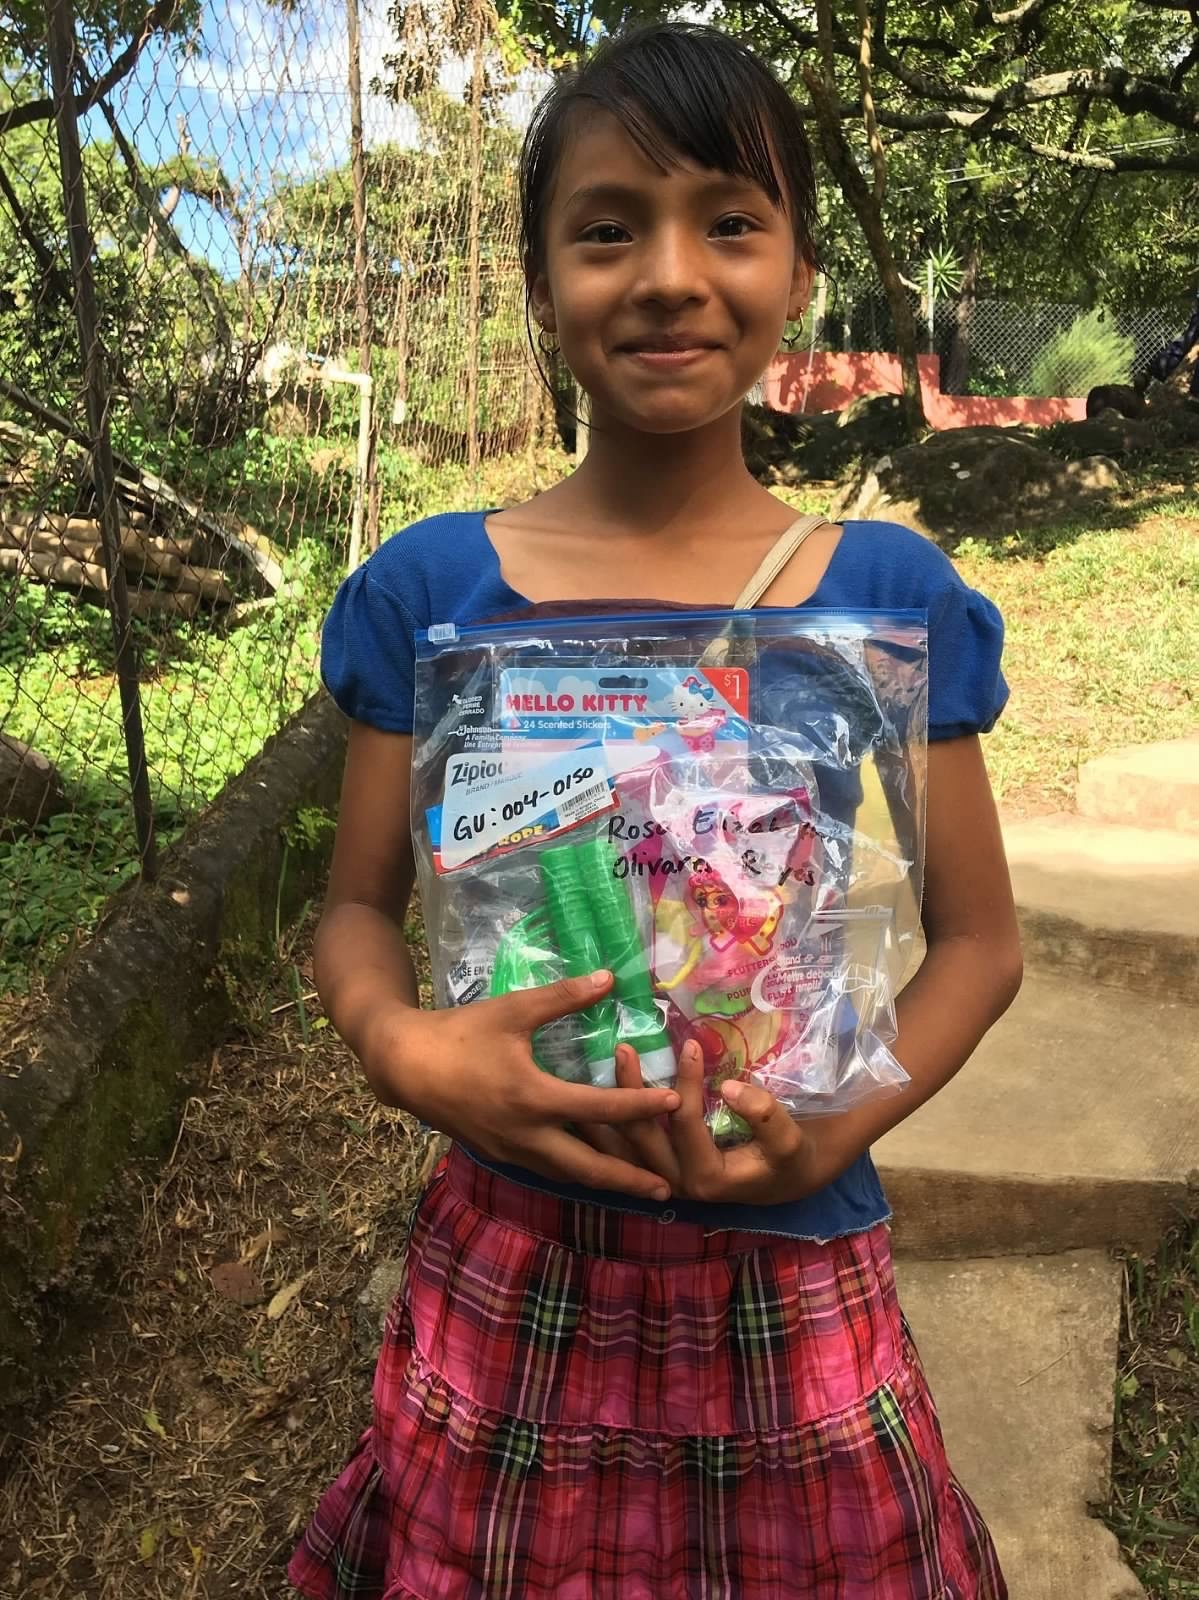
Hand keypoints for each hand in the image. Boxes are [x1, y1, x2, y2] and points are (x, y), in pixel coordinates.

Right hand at [359, 972, 680, 1201]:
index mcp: (534, 1098)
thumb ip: (563, 997)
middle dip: (629, 1178)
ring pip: (566, 1174)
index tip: (674, 1103)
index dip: (641, 1105)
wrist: (405, 1065)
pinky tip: (589, 1169)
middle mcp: (527, 1134)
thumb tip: (609, 977)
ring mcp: (511, 1150)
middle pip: (589, 1166)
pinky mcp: (498, 1153)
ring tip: (637, 1185)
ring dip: (603, 1180)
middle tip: (668, 1187)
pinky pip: (545, 1168)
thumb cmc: (461, 1033)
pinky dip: (573, 1171)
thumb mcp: (513, 1010)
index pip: (601, 1107)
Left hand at [587, 1040, 831, 1205]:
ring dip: (605, 1108)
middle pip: (642, 1136)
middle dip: (629, 1091)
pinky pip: (623, 1149)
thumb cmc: (789, 1157)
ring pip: (623, 1146)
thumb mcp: (789, 1140)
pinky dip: (604, 1124)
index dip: (688, 1083)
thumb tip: (732, 1087)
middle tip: (624, 1049)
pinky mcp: (657, 1169)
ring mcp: (662, 1179)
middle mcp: (676, 1183)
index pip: (685, 1124)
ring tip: (595, 1068)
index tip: (691, 1044)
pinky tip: (588, 1096)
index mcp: (707, 1178)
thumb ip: (765, 1116)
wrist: (785, 1179)